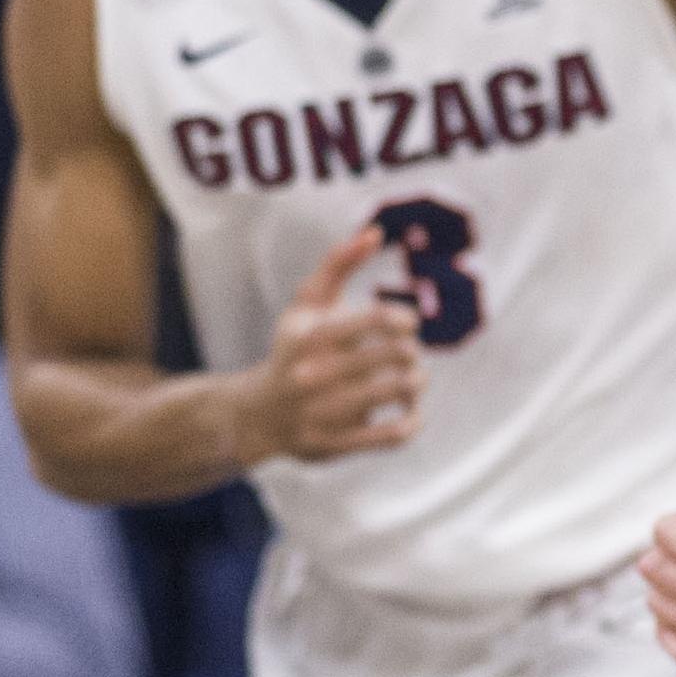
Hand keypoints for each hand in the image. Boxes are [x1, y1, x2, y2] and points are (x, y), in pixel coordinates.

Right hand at [241, 227, 423, 463]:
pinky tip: (410, 412)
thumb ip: (338, 264)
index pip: (377, 320)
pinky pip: (393, 435)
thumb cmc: (294, 348)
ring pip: (400, 391)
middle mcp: (313, 375)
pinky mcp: (333, 444)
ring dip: (418, 383)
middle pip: (397, 356)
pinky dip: (413, 421)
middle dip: (413, 352)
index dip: (405, 318)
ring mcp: (322, 413)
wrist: (257, 415)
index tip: (406, 323)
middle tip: (408, 354)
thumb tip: (376, 231)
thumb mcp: (306, 305)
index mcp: (310, 337)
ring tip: (413, 379)